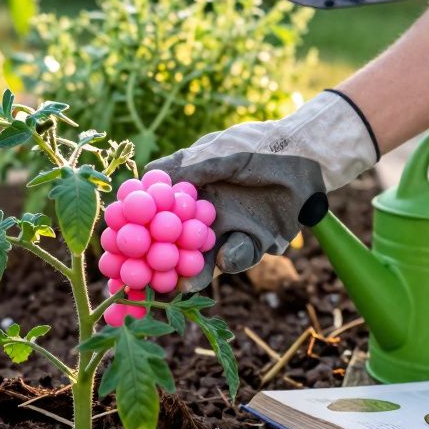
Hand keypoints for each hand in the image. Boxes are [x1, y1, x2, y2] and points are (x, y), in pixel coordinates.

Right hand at [146, 90, 377, 289]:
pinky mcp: (256, 242)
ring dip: (193, 272)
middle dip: (161, 261)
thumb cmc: (259, 145)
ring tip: (184, 283)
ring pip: (204, 257)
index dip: (141, 224)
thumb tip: (154, 177)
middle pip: (175, 241)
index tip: (124, 237)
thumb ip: (194, 165)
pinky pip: (240, 256)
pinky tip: (227, 256)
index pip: (157, 210)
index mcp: (189, 191)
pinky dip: (233, 258)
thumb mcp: (223, 150)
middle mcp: (203, 214)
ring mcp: (228, 230)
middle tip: (146, 277)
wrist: (305, 153)